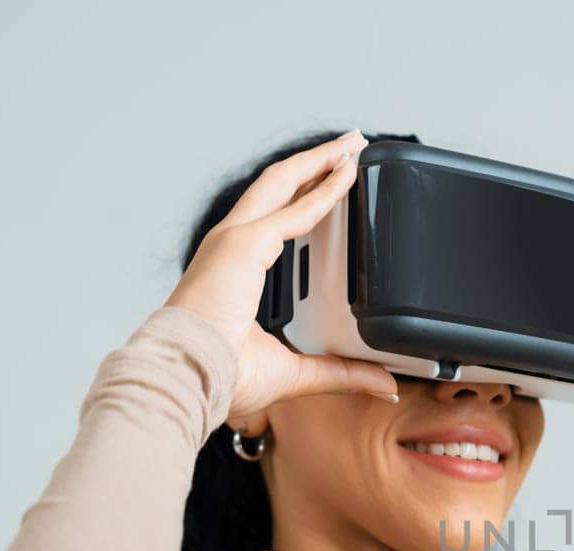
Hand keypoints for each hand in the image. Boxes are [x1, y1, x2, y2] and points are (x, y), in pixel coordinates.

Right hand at [162, 128, 400, 430]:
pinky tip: (347, 173)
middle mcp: (232, 245)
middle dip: (315, 163)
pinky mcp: (244, 244)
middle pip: (279, 187)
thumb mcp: (298, 371)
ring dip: (320, 161)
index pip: (274, 218)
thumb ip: (343, 372)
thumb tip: (383, 382)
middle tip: (348, 147)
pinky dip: (324, 189)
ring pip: (283, 183)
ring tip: (351, 144)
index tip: (330, 183)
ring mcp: (235, 239)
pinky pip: (295, 210)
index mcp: (236, 270)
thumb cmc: (221, 375)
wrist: (189, 376)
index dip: (303, 197)